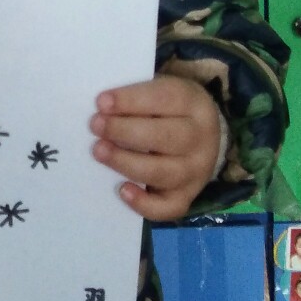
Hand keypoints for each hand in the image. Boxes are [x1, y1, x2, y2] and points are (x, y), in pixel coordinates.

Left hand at [90, 75, 223, 221]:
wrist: (205, 137)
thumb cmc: (170, 111)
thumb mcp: (161, 92)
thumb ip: (136, 98)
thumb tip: (101, 109)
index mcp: (194, 104)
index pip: (164, 99)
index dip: (131, 101)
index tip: (101, 102)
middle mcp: (200, 139)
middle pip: (165, 137)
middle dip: (125, 131)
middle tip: (95, 125)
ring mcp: (196, 171)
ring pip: (163, 172)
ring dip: (126, 163)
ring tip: (99, 151)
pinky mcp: (187, 196)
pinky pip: (168, 207)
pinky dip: (144, 203)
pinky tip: (122, 190)